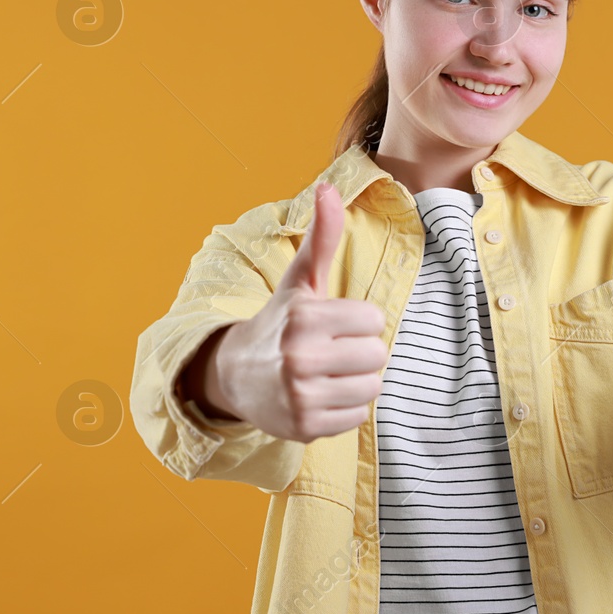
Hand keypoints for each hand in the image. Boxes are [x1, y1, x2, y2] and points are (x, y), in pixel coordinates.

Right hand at [212, 182, 390, 441]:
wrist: (235, 375)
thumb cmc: (280, 322)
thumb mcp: (300, 281)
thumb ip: (322, 236)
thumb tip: (328, 186)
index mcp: (303, 318)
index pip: (373, 321)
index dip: (358, 322)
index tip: (333, 324)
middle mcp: (300, 358)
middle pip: (376, 356)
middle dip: (359, 353)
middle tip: (330, 351)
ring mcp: (301, 396)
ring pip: (371, 388)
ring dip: (355, 382)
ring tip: (326, 374)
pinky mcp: (304, 427)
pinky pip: (356, 418)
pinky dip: (343, 409)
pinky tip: (319, 397)